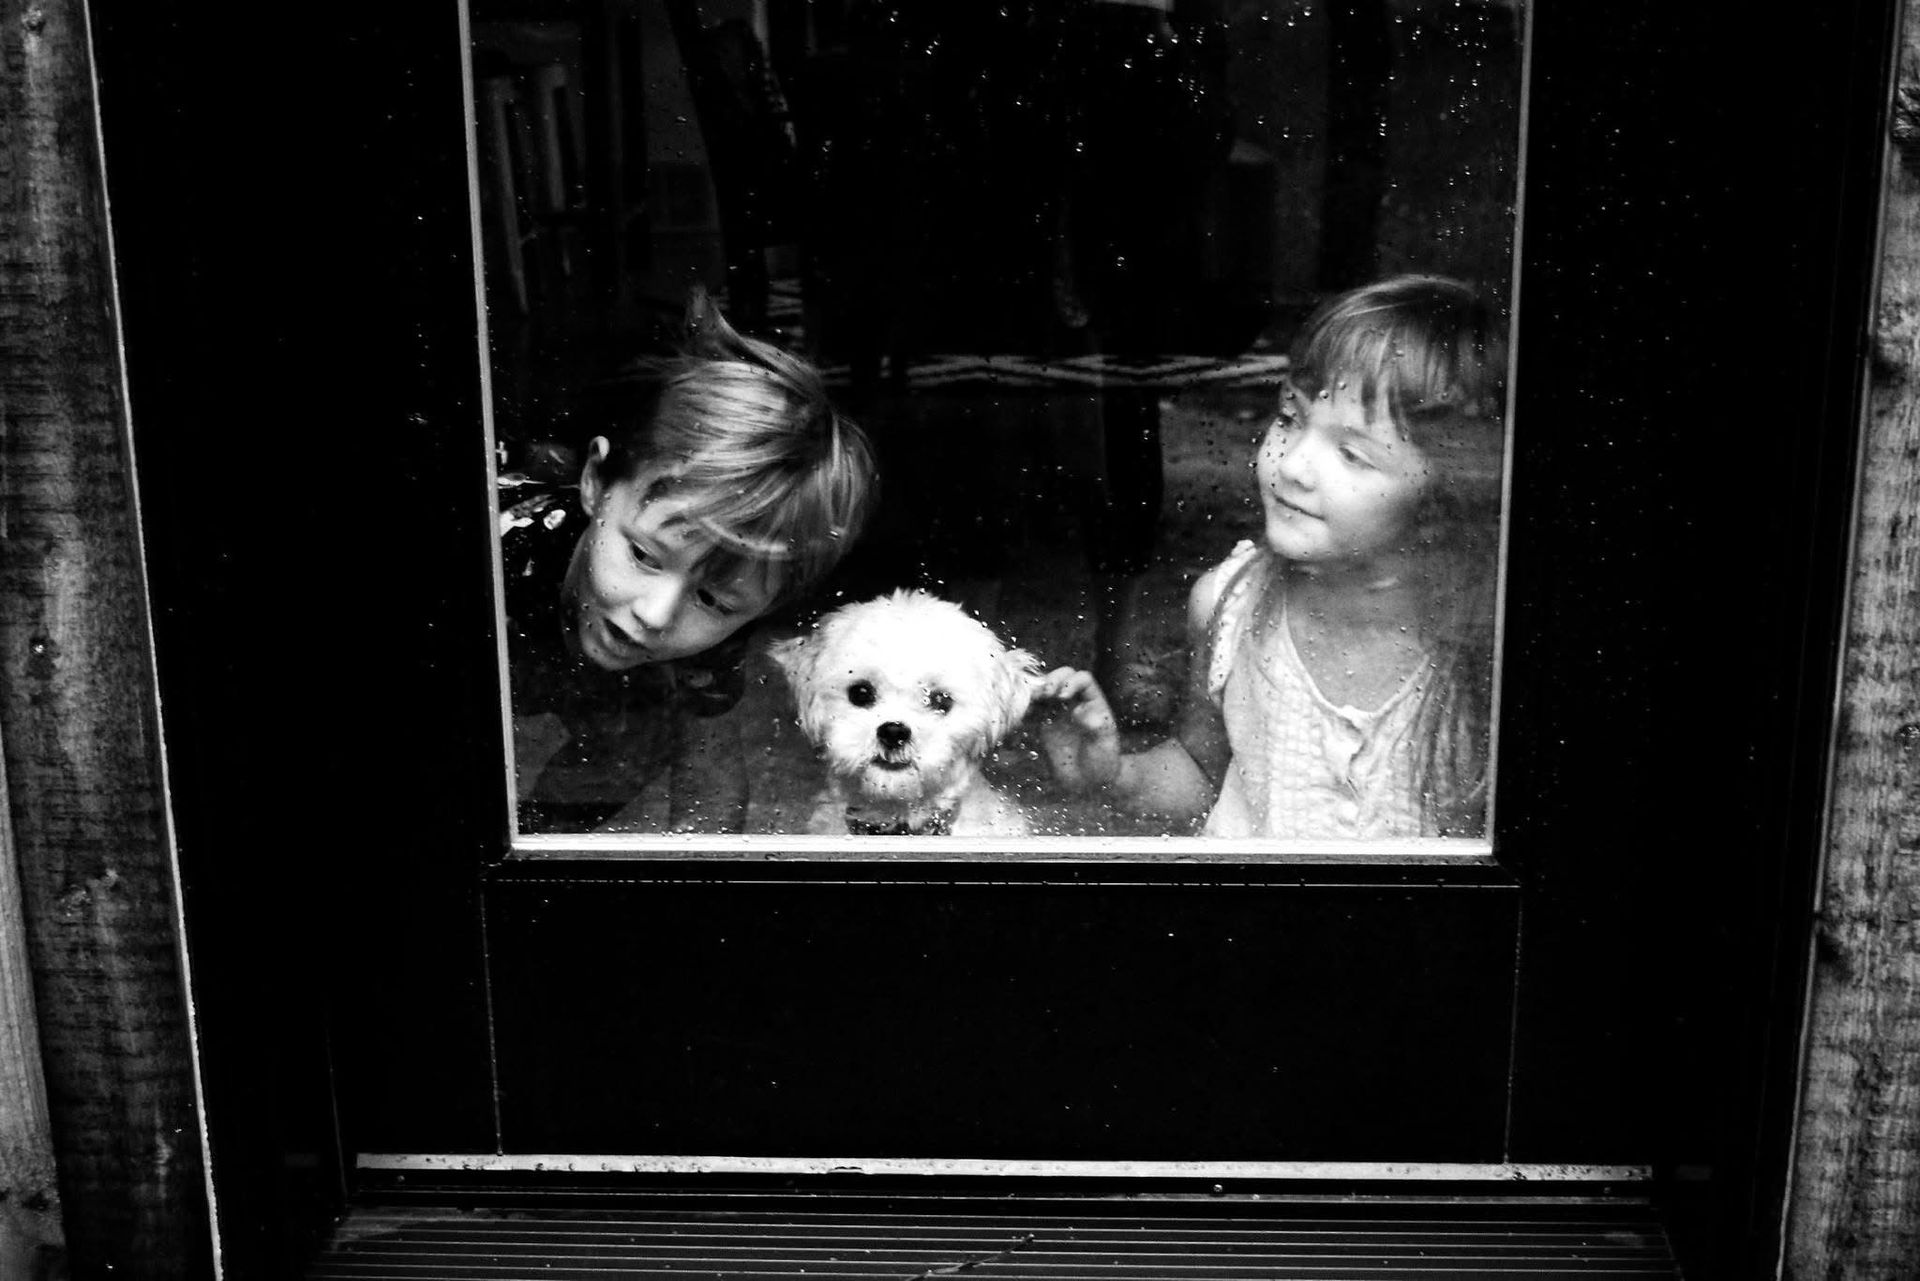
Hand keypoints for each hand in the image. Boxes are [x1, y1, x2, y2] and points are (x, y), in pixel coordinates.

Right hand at [1031, 667, 1122, 792]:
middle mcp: (1074, 703)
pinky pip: (1032, 711)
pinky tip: (1021, 713)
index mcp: (1093, 702)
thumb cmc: (1102, 762)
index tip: (1063, 696)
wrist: (1090, 784)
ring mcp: (1058, 713)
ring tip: (1030, 701)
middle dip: (1051, 680)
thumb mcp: (1104, 744)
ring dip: (1036, 692)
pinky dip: (1025, 709)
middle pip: (1061, 677)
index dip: (1072, 681)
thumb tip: (1079, 711)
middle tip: (1045, 694)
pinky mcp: (1044, 726)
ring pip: (1045, 691)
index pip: (1082, 679)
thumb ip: (1095, 727)